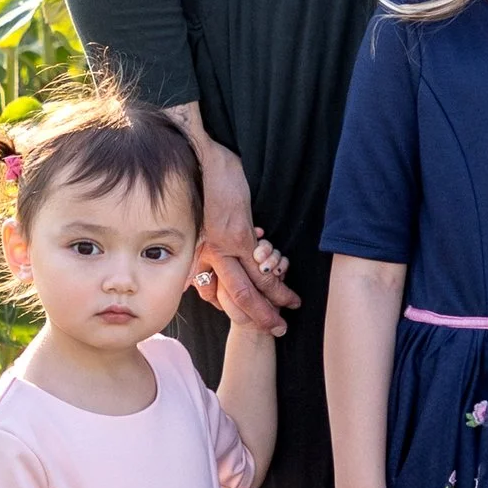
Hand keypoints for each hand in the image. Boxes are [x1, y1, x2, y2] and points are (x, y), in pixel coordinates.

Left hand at [169, 114, 297, 334]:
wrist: (203, 157)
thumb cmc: (200, 184)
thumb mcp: (196, 219)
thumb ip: (203, 245)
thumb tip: (207, 267)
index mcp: (202, 251)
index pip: (218, 291)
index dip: (235, 309)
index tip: (249, 320)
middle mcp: (213, 253)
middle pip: (239, 294)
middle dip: (260, 315)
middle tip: (276, 330)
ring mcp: (228, 245)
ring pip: (255, 282)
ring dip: (275, 299)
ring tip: (291, 310)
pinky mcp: (241, 232)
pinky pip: (261, 264)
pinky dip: (275, 279)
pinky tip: (286, 288)